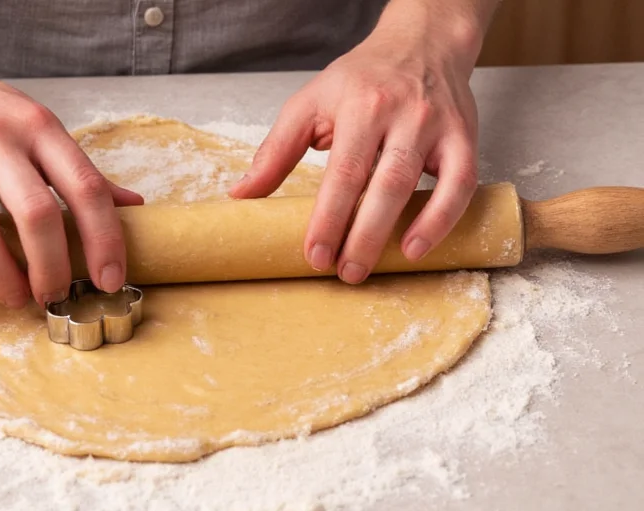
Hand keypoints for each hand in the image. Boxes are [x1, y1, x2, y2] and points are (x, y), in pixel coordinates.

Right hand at [0, 51, 141, 306]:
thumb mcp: (37, 125)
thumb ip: (78, 169)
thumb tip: (133, 206)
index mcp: (38, 127)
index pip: (86, 187)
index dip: (105, 240)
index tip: (110, 279)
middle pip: (36, 214)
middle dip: (52, 267)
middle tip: (55, 295)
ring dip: (0, 275)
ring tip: (14, 296)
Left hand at [230, 7, 485, 283]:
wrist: (422, 42)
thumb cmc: (362, 79)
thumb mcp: (310, 102)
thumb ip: (276, 150)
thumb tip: (241, 194)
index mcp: (361, 106)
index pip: (343, 172)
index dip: (328, 218)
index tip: (314, 254)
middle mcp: (402, 114)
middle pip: (382, 183)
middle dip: (360, 235)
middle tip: (342, 272)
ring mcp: (437, 127)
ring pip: (417, 185)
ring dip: (394, 232)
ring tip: (370, 268)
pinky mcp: (465, 138)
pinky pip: (461, 185)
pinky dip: (441, 219)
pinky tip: (418, 247)